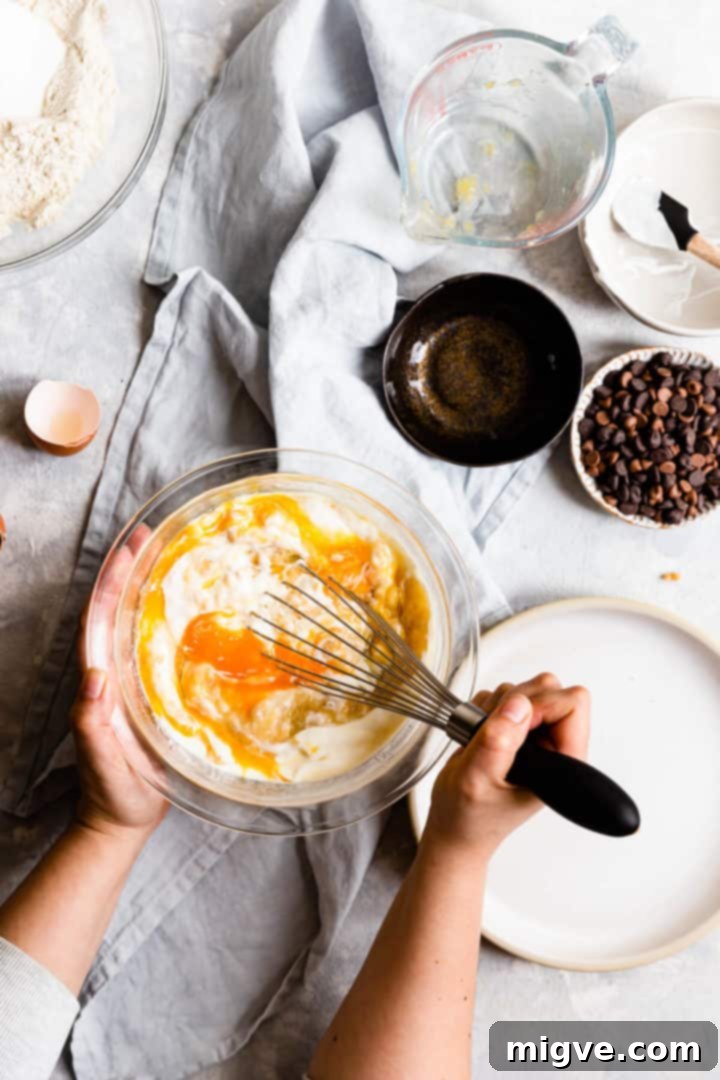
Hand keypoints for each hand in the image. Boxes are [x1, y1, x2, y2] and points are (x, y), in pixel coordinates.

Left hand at [73, 525, 167, 843]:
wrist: (123, 819)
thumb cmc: (111, 791)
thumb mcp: (100, 759)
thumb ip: (92, 723)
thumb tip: (94, 675)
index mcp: (98, 682)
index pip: (99, 620)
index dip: (111, 583)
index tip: (129, 550)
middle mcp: (111, 672)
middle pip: (115, 610)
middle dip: (129, 571)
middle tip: (151, 536)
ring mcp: (130, 681)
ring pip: (134, 623)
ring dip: (146, 588)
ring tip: (168, 555)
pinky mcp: (150, 693)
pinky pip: (155, 646)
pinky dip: (167, 619)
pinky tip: (188, 607)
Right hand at [424, 673, 589, 862]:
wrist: (453, 827)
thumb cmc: (470, 817)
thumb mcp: (478, 780)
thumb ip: (498, 742)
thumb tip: (517, 705)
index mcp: (563, 762)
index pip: (573, 704)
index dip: (541, 704)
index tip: (512, 722)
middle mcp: (554, 745)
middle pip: (550, 688)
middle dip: (515, 701)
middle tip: (492, 731)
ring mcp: (534, 735)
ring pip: (525, 689)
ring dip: (497, 706)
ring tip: (482, 739)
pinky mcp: (515, 728)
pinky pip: (504, 695)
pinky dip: (486, 708)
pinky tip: (478, 736)